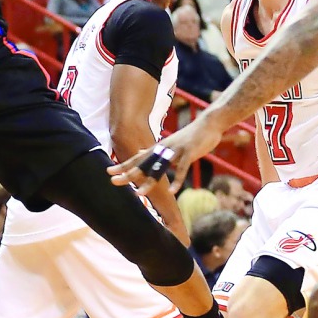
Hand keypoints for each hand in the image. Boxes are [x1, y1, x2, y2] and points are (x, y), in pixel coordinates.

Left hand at [108, 117, 223, 195]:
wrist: (208, 124)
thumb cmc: (189, 136)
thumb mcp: (169, 143)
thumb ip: (156, 150)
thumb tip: (141, 152)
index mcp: (158, 148)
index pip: (136, 158)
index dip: (123, 165)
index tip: (109, 172)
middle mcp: (163, 149)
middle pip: (142, 164)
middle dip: (128, 173)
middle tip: (113, 182)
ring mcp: (176, 151)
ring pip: (158, 168)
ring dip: (148, 182)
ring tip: (138, 194)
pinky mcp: (189, 153)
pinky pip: (181, 169)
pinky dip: (176, 181)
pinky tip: (172, 191)